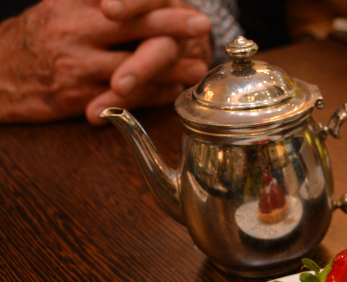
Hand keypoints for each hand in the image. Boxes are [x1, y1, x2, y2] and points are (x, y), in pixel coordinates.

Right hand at [0, 0, 211, 124]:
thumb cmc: (36, 39)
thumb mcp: (59, 7)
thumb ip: (91, 1)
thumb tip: (126, 0)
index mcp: (69, 5)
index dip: (149, 0)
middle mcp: (72, 31)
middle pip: (132, 26)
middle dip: (171, 25)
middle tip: (201, 26)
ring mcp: (76, 66)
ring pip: (134, 66)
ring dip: (171, 67)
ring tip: (197, 66)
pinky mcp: (79, 98)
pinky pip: (125, 97)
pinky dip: (152, 94)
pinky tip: (173, 90)